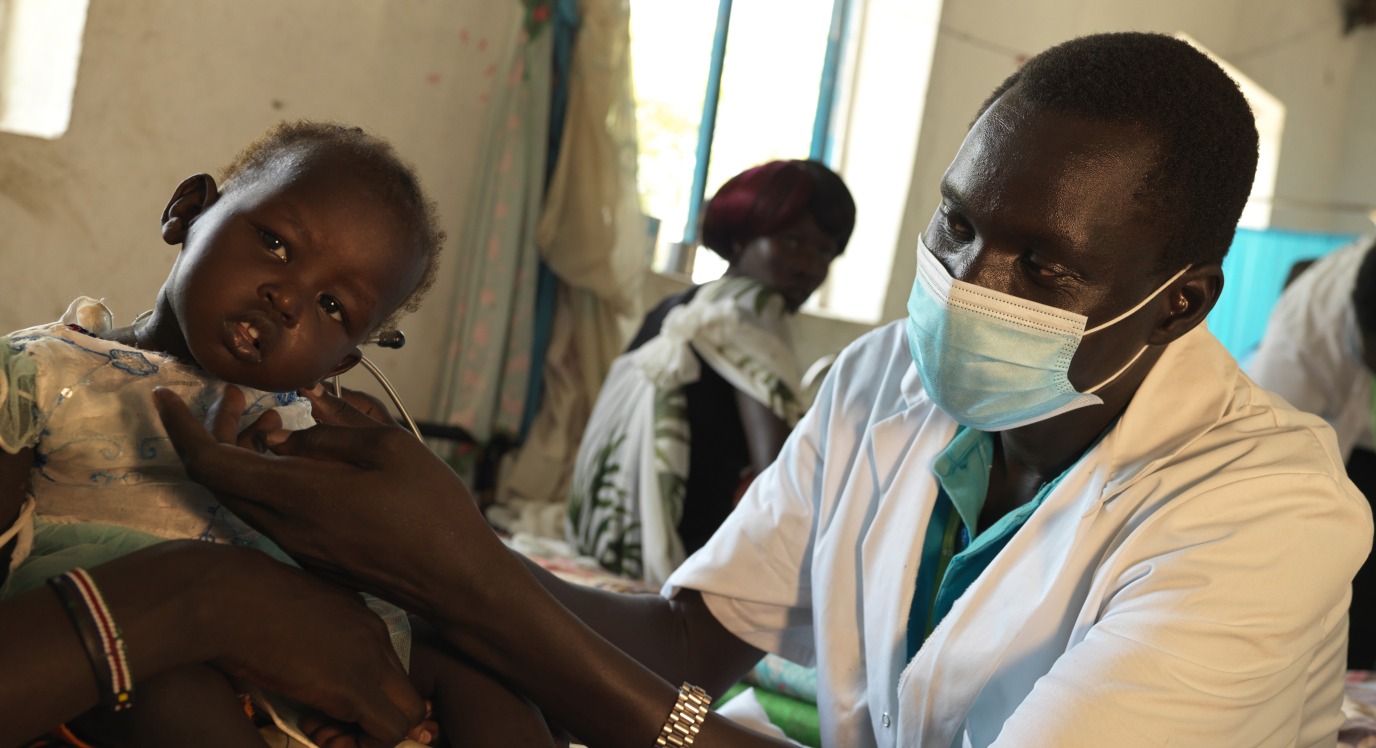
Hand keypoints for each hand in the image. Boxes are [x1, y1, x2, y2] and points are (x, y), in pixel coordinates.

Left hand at [152, 386, 493, 618]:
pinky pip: (272, 511)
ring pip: (247, 496)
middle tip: (239, 398)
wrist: (455, 583)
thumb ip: (339, 427)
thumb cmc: (432, 513)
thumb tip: (306, 409)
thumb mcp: (392, 450)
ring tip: (279, 422)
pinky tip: (306, 459)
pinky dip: (271, 478)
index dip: (181, 428)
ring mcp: (298, 546)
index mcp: (297, 496)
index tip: (165, 397)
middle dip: (218, 432)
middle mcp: (285, 527)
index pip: (211, 463)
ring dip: (248, 456)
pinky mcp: (315, 555)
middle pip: (222, 479)